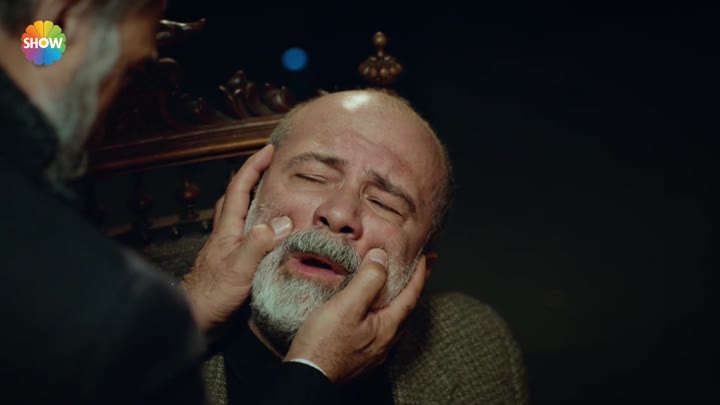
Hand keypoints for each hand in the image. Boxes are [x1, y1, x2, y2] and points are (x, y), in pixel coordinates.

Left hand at [182, 145, 291, 330]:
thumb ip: (258, 245)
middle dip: (251, 176)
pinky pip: (246, 234)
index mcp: (227, 230)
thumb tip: (282, 222)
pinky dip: (257, 224)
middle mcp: (226, 234)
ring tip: (273, 194)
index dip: (254, 166)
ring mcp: (227, 248)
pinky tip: (268, 233)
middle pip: (236, 196)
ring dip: (252, 199)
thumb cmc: (211, 296)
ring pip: (239, 214)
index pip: (240, 188)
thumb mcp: (238, 270)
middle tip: (270, 167)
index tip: (269, 150)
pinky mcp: (231, 263)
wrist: (193, 320)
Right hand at [285, 249, 427, 382]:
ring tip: (397, 286)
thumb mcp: (347, 306)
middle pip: (406, 308)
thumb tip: (382, 258)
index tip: (425, 257)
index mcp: (388, 327)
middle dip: (413, 286)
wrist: (307, 376)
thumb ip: (368, 281)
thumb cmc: (323, 343)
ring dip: (398, 300)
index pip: (412, 295)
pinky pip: (380, 328)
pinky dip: (384, 312)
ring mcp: (374, 351)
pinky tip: (373, 310)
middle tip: (420, 269)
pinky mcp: (361, 356)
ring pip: (393, 319)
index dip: (419, 274)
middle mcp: (386, 342)